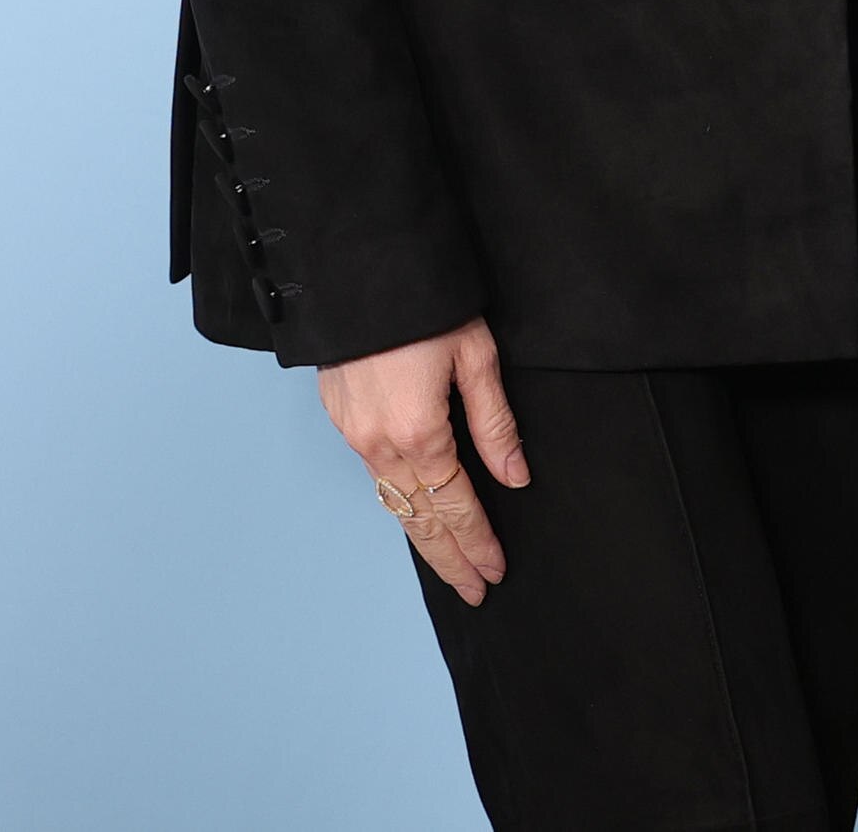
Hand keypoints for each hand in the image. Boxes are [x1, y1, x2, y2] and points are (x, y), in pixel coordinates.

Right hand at [317, 318, 531, 602]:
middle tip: (474, 591)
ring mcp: (355, 434)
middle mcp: (380, 445)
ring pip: (394, 503)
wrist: (355, 267)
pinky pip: (375, 477)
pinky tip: (415, 513)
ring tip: (449, 565)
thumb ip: (495, 423)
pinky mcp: (341, 418)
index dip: (477, 542)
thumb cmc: (422, 303)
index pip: (455, 507)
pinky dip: (399, 503)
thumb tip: (515, 477)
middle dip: (449, 558)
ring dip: (422, 537)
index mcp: (419, 434)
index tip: (495, 572)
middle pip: (420, 519)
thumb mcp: (475, 356)